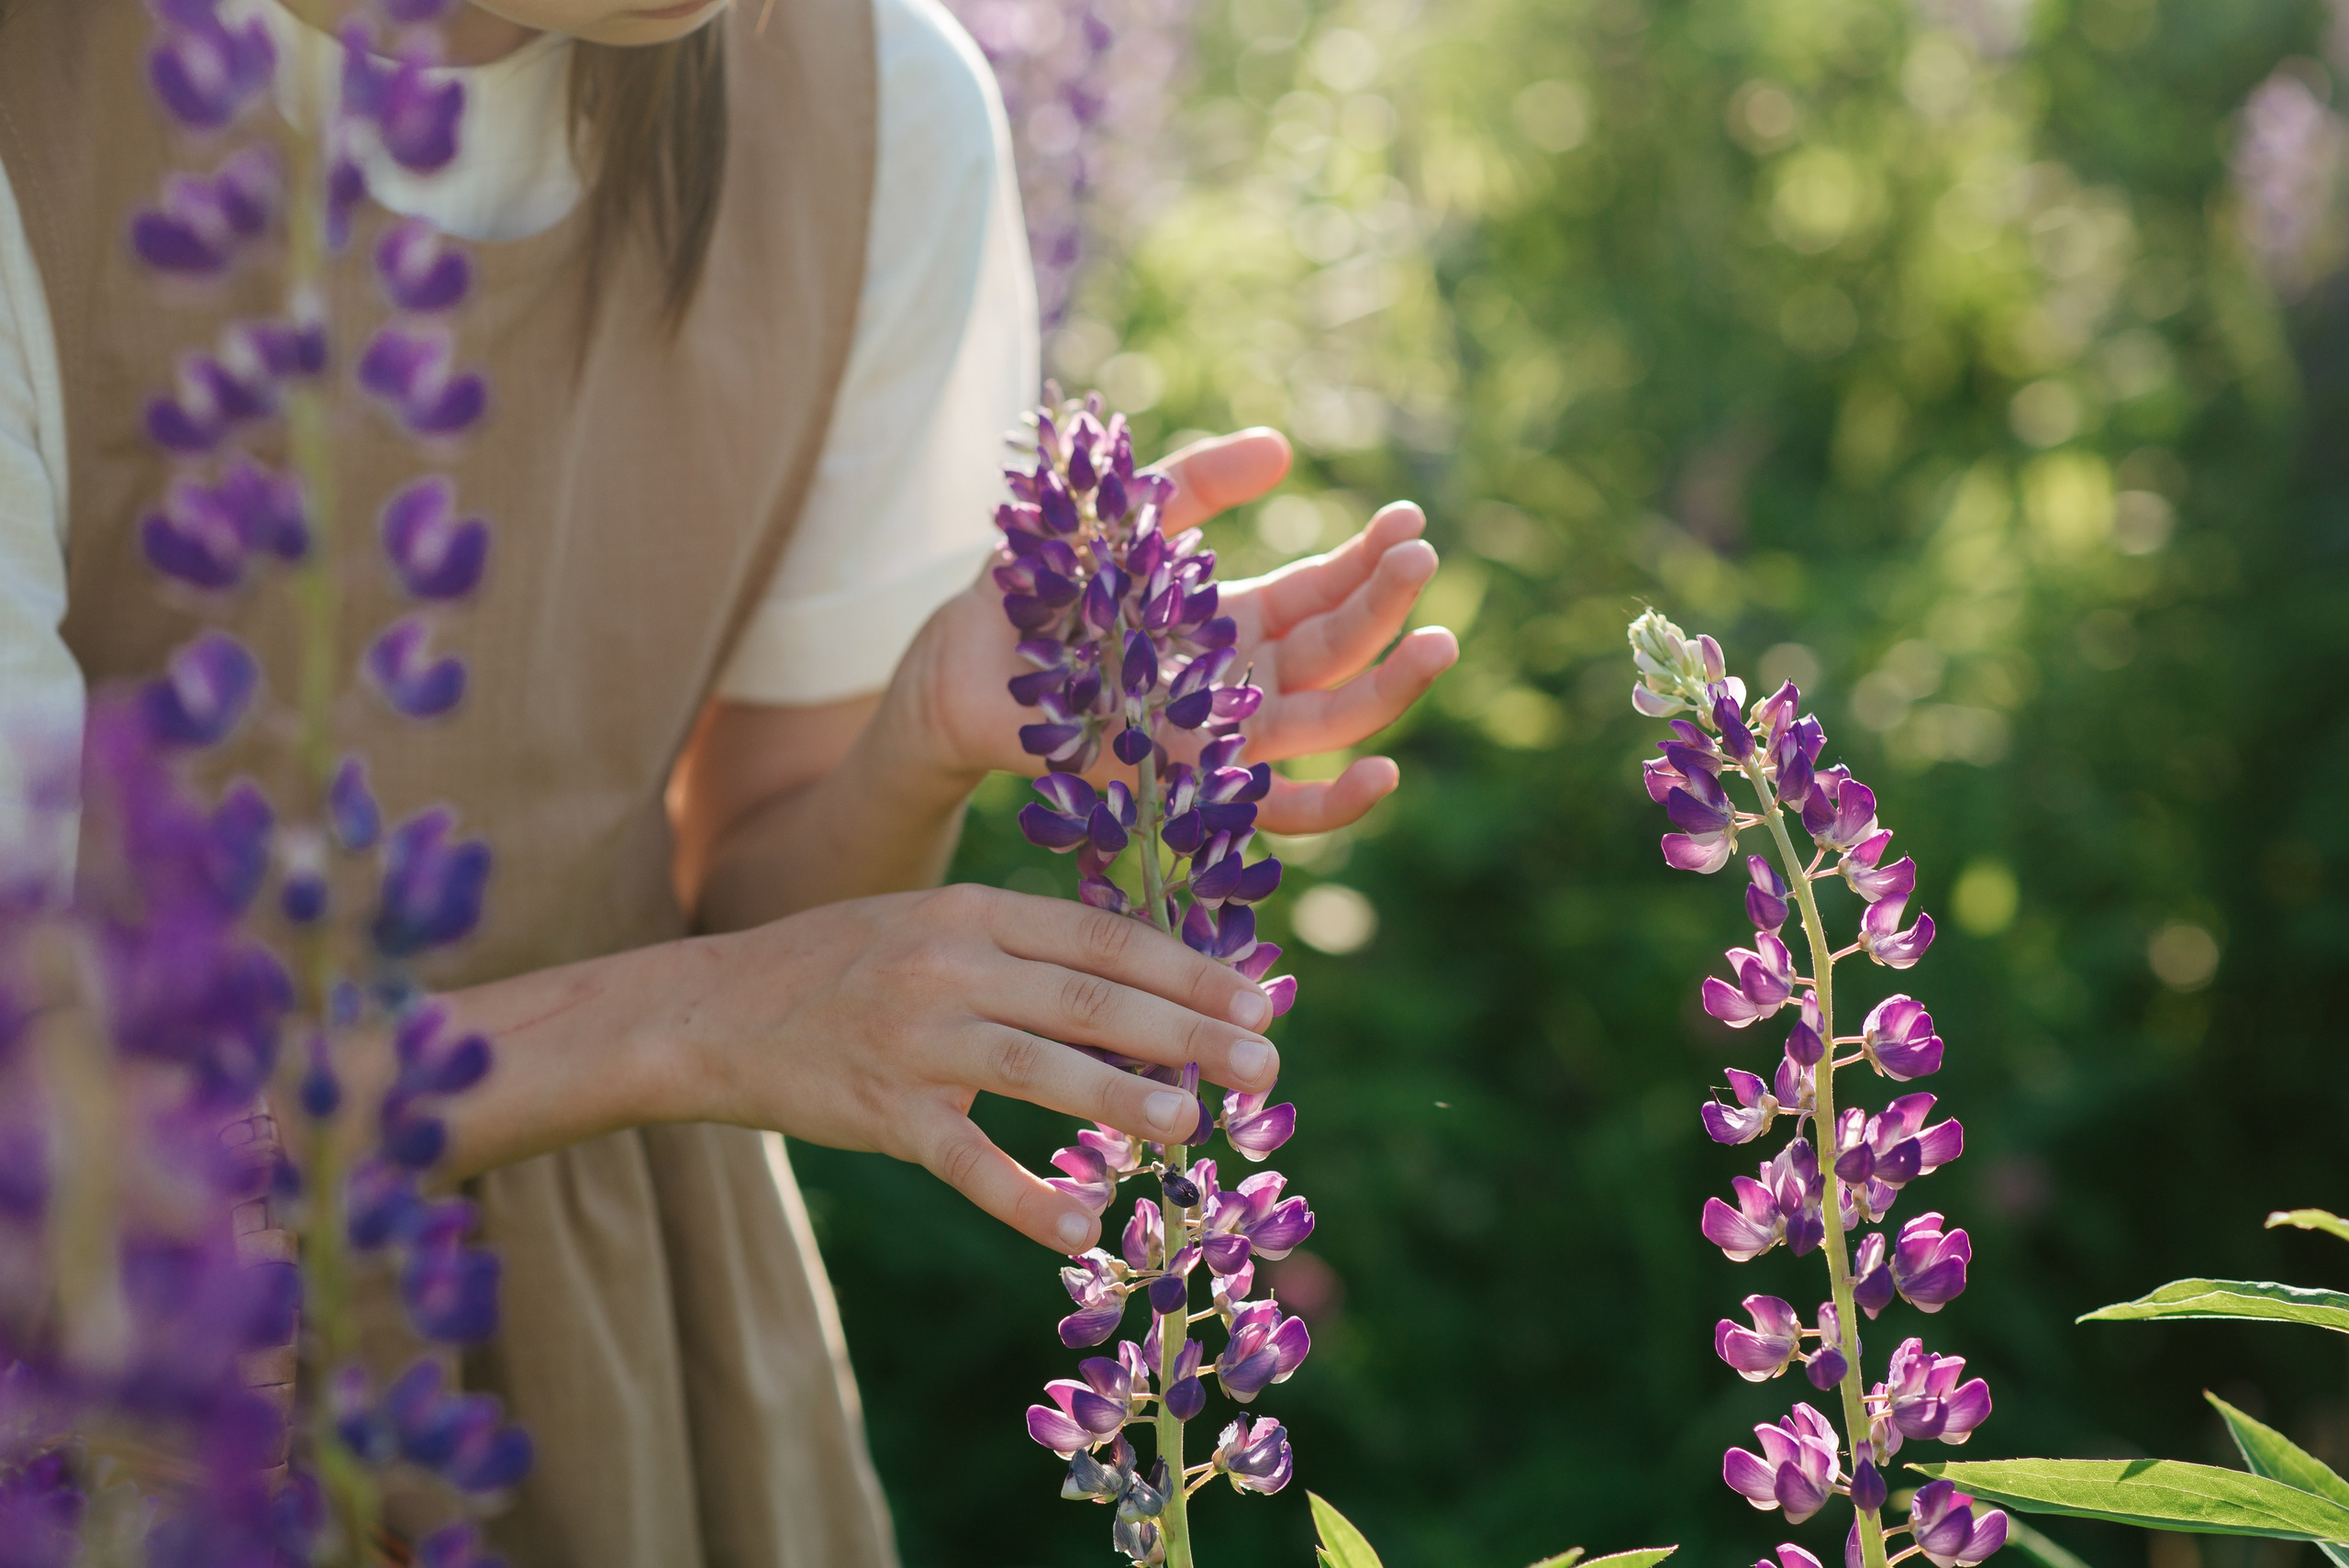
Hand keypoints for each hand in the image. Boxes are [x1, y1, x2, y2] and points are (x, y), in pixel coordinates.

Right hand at [682, 884, 1281, 1251]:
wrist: (711, 1010)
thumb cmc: (842, 967)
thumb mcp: (932, 926)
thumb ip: (1023, 953)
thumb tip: (1144, 999)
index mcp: (973, 910)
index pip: (1102, 935)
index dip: (1187, 967)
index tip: (1261, 998)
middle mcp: (949, 963)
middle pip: (1088, 996)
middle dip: (1186, 1030)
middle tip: (1264, 1065)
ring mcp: (913, 1038)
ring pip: (1036, 1069)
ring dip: (1121, 1098)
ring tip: (1192, 1124)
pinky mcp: (879, 1110)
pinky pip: (965, 1160)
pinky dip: (1025, 1197)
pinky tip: (1082, 1226)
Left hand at [901, 428, 1458, 835]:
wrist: (958, 664)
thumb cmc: (1035, 591)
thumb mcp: (1120, 519)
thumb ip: (1195, 485)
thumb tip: (1282, 448)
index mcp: (1230, 621)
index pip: (1323, 596)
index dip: (1369, 561)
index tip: (1407, 522)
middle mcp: (1237, 684)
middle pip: (1338, 653)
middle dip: (1387, 608)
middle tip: (1420, 556)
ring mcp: (1218, 738)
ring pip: (1327, 724)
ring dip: (1389, 690)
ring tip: (1438, 645)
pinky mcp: (1188, 785)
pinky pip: (1278, 810)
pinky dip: (1334, 803)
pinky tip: (1381, 774)